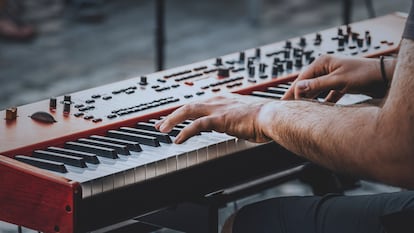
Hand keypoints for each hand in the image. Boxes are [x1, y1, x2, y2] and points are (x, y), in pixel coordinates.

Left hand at [155, 94, 271, 143]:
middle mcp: (219, 101)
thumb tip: (233, 127)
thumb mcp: (244, 117)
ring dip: (173, 120)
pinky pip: (197, 125)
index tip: (176, 118)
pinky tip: (178, 139)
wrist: (272, 117)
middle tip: (161, 124)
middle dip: (172, 115)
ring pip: (188, 111)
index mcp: (224, 99)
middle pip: (189, 106)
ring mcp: (218, 109)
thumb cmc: (263, 119)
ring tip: (163, 130)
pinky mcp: (220, 119)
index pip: (199, 104)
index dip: (185, 111)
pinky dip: (185, 132)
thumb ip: (234, 120)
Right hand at [282, 55, 391, 101]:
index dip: (292, 91)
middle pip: (307, 83)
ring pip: (316, 89)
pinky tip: (316, 110)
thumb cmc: (364, 74)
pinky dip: (321, 101)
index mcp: (322, 63)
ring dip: (309, 99)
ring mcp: (333, 76)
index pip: (302, 78)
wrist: (385, 77)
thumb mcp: (339, 80)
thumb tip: (298, 87)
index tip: (283, 103)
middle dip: (298, 96)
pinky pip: (326, 94)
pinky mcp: (340, 84)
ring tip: (298, 111)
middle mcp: (326, 68)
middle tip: (286, 109)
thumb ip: (317, 85)